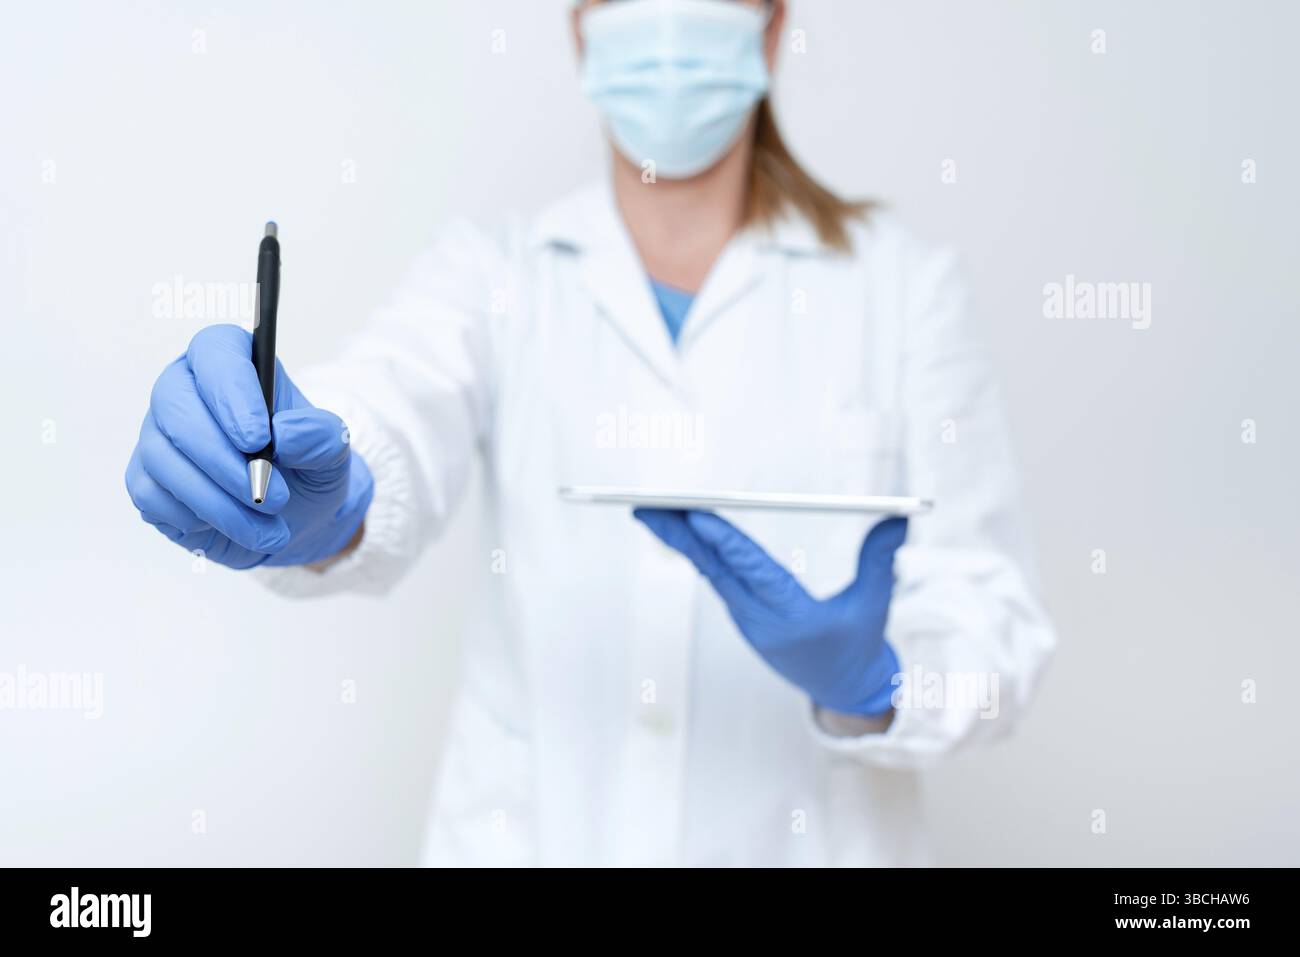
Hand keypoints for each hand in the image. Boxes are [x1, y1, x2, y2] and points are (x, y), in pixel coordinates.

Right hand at [125, 324, 372, 568]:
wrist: (294, 515)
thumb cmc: (307, 467)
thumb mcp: (333, 450)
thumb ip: (320, 435)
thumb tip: (286, 433)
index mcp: (232, 362)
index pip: (215, 352)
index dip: (231, 392)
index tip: (258, 438)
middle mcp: (185, 390)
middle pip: (176, 405)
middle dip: (224, 460)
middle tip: (273, 497)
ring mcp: (158, 434)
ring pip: (164, 458)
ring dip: (220, 502)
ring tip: (270, 527)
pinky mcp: (145, 479)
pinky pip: (153, 495)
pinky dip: (198, 518)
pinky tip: (233, 526)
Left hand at [634, 509, 906, 715]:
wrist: (842, 688)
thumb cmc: (860, 644)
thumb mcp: (876, 605)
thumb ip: (881, 561)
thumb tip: (900, 518)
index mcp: (792, 617)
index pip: (753, 571)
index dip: (723, 541)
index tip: (695, 515)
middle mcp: (760, 618)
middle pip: (714, 568)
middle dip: (679, 534)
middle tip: (646, 504)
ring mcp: (746, 618)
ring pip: (708, 571)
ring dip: (679, 540)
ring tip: (651, 510)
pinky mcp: (742, 615)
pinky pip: (714, 577)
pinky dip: (694, 551)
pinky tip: (677, 529)